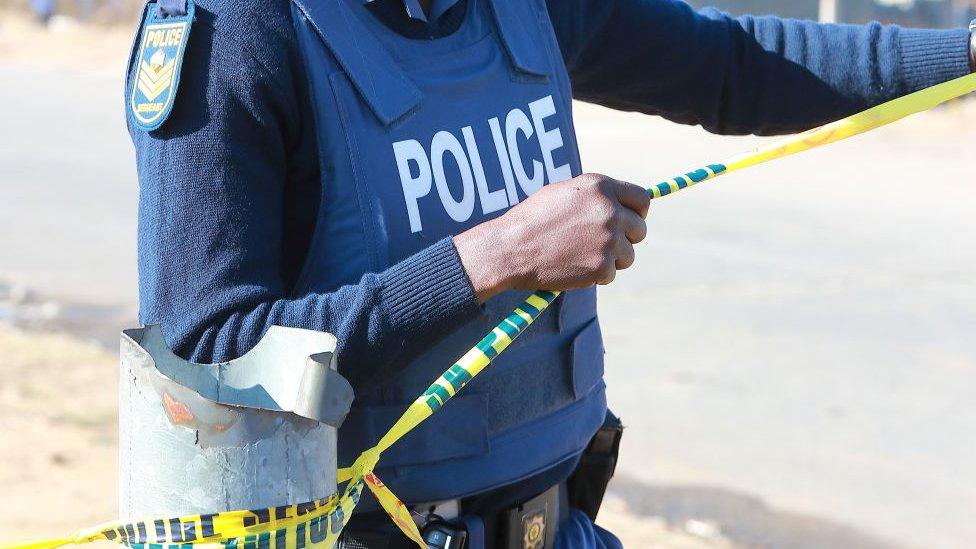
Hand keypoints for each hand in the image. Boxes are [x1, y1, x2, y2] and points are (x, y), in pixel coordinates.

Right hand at [454, 173, 649, 301]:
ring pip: (628, 255)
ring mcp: (608, 240)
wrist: (511, 248)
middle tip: (604, 245)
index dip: (638, 212)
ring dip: (612, 259)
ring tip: (584, 257)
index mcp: (600, 187)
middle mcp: (609, 211)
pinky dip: (596, 275)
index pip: (641, 198)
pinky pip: (611, 274)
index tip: (631, 221)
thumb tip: (620, 204)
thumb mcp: (564, 193)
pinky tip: (575, 267)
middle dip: (626, 238)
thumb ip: (595, 197)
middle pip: (639, 229)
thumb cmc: (531, 220)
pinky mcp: (602, 267)